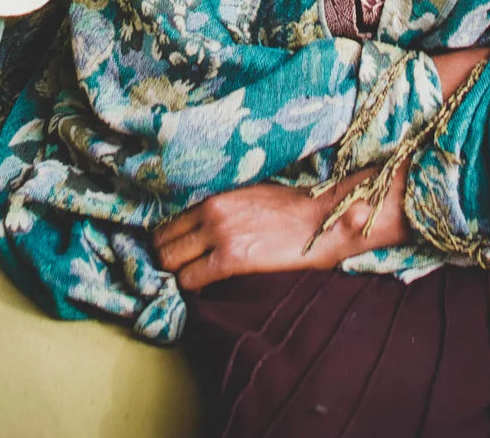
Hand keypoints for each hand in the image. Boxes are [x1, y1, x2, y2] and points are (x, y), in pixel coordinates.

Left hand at [153, 169, 408, 292]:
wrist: (326, 218)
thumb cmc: (295, 211)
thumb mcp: (253, 197)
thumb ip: (225, 210)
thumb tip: (205, 225)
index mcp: (216, 197)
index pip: (169, 224)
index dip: (170, 245)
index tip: (179, 258)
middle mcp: (212, 212)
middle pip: (163, 244)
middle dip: (169, 263)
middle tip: (182, 276)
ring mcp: (220, 234)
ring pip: (171, 263)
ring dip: (178, 277)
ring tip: (194, 286)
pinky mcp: (232, 258)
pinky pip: (191, 280)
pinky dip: (193, 289)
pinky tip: (207, 292)